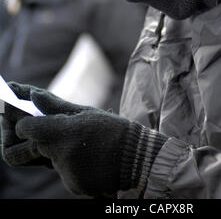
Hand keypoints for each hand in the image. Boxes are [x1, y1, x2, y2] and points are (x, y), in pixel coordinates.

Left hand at [1, 83, 166, 196]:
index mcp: (62, 133)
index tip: (23, 119)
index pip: (26, 129)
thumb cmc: (112, 129)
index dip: (21, 123)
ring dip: (54, 152)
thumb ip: (55, 106)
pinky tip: (88, 157)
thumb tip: (31, 95)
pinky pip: (61, 172)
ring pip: (46, 160)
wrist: (138, 158)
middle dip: (24, 141)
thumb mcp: (85, 112)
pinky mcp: (73, 186)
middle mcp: (60, 156)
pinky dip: (69, 164)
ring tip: (79, 144)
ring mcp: (65, 174)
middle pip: (25, 151)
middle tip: (33, 132)